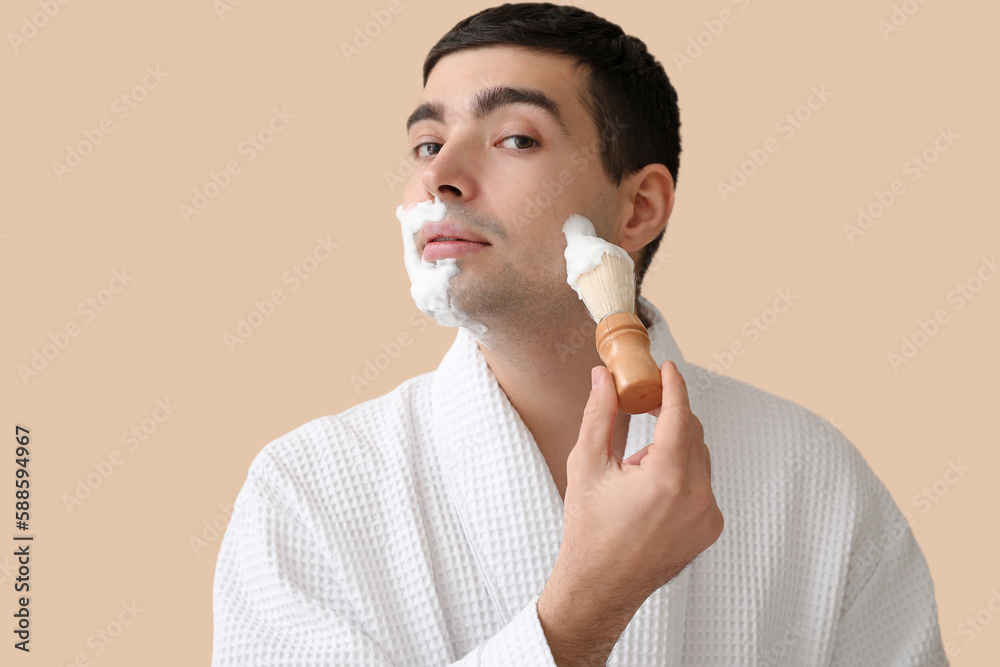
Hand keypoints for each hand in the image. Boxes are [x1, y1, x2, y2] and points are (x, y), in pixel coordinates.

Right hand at [540, 361, 723, 635]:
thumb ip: (600, 415)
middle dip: (668, 416)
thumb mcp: (587, 465)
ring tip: (635, 468)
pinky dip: (681, 475)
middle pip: (693, 433)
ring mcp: (708, 515)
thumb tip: (604, 378)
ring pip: (699, 458)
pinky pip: (702, 484)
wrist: (600, 586)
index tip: (665, 368)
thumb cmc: (589, 529)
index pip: (680, 415)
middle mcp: (697, 496)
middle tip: (641, 405)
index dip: (673, 386)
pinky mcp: (710, 528)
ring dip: (673, 447)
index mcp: (666, 479)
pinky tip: (649, 492)